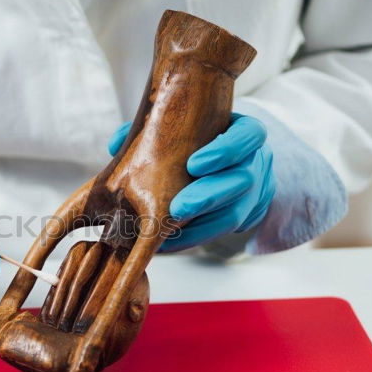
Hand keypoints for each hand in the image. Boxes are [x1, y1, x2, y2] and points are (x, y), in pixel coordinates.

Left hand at [107, 113, 274, 251]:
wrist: (224, 164)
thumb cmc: (197, 140)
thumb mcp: (180, 129)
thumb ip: (149, 132)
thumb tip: (115, 144)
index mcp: (244, 133)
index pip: (250, 135)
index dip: (227, 150)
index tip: (194, 164)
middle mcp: (256, 163)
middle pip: (243, 180)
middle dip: (208, 196)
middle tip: (177, 209)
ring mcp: (255, 193)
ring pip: (235, 214)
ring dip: (199, 227)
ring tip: (165, 233)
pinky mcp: (246, 218)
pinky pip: (222, 233)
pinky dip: (193, 238)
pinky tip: (167, 243)